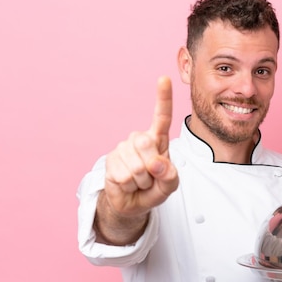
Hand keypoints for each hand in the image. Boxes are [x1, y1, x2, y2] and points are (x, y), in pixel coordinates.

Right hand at [99, 77, 178, 232]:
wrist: (132, 202)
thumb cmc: (154, 188)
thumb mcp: (170, 185)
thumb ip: (170, 176)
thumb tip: (156, 163)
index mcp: (158, 140)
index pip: (162, 117)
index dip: (163, 98)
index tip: (163, 79)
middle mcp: (140, 139)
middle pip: (147, 144)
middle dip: (152, 168)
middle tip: (150, 178)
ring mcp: (123, 148)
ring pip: (137, 165)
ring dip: (142, 181)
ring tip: (140, 182)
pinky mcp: (111, 160)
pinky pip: (124, 176)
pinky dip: (130, 186)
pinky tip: (128, 185)